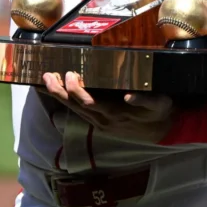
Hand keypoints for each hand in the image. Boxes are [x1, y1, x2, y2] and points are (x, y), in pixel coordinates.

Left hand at [41, 71, 174, 143]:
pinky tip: (52, 89)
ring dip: (58, 94)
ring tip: (45, 79)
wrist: (161, 131)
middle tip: (50, 75)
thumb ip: (146, 99)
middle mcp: (104, 119)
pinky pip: (76, 109)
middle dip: (60, 91)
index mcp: (116, 113)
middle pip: (76, 106)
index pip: (91, 102)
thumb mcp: (160, 104)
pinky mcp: (97, 121)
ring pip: (73, 108)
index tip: (70, 75)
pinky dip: (63, 99)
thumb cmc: (158, 112)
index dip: (77, 91)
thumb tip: (130, 96)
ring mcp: (99, 121)